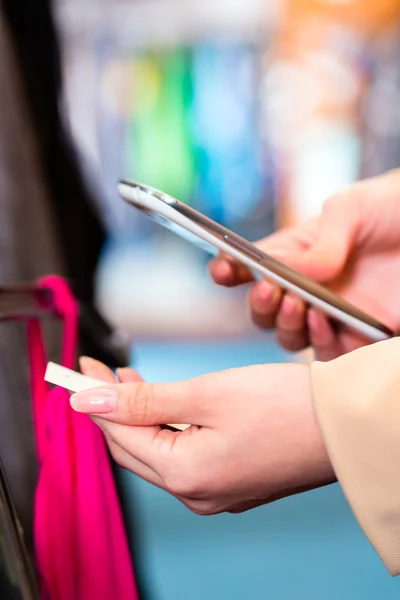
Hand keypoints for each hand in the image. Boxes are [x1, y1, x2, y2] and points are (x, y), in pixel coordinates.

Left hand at [72, 357, 333, 514]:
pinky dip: (168, 430)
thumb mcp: (207, 393)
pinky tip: (167, 407)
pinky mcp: (233, 482)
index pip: (119, 435)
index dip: (95, 399)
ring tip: (131, 382)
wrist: (345, 425)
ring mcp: (217, 493)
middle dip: (113, 409)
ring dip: (141, 418)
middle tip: (101, 372)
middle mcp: (197, 494)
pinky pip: (185, 457)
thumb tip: (86, 402)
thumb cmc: (285, 405)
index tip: (82, 368)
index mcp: (186, 476)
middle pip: (134, 449)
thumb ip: (143, 400)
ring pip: (159, 453)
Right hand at [210, 171, 399, 359]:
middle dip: (260, 305)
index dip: (228, 271)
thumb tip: (294, 273)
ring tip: (301, 306)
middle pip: (264, 312)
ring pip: (289, 337)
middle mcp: (307, 288)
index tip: (221, 270)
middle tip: (271, 291)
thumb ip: (321, 239)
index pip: (250, 267)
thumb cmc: (391, 208)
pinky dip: (322, 342)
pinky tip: (328, 323)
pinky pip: (330, 353)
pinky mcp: (360, 337)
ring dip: (287, 326)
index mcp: (296, 254)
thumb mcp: (352, 209)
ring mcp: (331, 315)